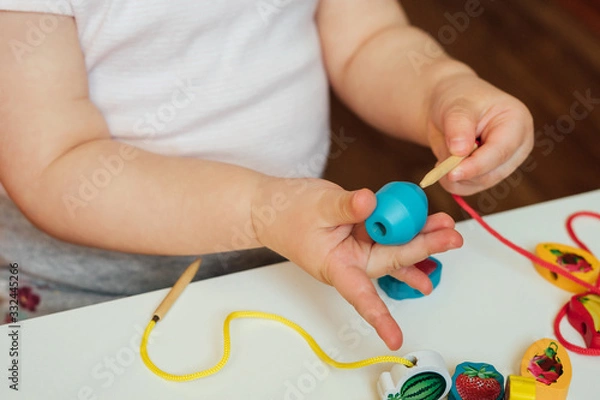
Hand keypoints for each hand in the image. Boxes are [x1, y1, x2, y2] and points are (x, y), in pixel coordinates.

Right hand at [252, 178, 462, 348]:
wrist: (274, 209)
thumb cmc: (287, 214)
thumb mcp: (316, 206)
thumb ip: (345, 207)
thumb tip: (370, 202)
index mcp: (336, 266)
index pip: (360, 295)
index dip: (379, 317)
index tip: (395, 339)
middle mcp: (352, 262)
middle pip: (392, 261)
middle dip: (422, 250)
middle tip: (451, 238)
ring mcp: (358, 247)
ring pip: (395, 247)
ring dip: (421, 239)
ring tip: (448, 232)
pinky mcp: (362, 233)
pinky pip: (389, 233)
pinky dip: (408, 229)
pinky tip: (431, 230)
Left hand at [426, 73, 533, 194]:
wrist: (448, 107)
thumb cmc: (457, 100)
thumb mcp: (455, 107)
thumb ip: (458, 127)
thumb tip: (460, 151)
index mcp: (517, 122)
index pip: (501, 152)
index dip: (476, 165)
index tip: (452, 173)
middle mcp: (516, 146)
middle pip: (492, 173)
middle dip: (462, 172)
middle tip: (439, 166)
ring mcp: (504, 163)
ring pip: (479, 184)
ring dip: (455, 178)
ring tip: (442, 158)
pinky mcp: (489, 174)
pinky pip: (470, 188)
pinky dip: (453, 183)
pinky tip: (444, 166)